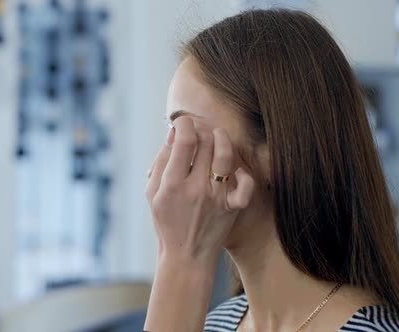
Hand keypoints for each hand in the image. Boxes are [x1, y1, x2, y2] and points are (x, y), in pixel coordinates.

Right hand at [146, 116, 254, 264]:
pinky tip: (233, 168)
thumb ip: (161, 162)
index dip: (184, 123)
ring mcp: (216, 197)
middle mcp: (196, 188)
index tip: (181, 124)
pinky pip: (246, 185)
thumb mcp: (152, 192)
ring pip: (226, 155)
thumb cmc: (167, 221)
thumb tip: (174, 134)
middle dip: (201, 127)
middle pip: (206, 141)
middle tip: (197, 128)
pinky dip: (243, 172)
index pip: (184, 140)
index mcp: (172, 184)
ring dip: (221, 137)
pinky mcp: (232, 206)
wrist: (186, 256)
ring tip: (216, 135)